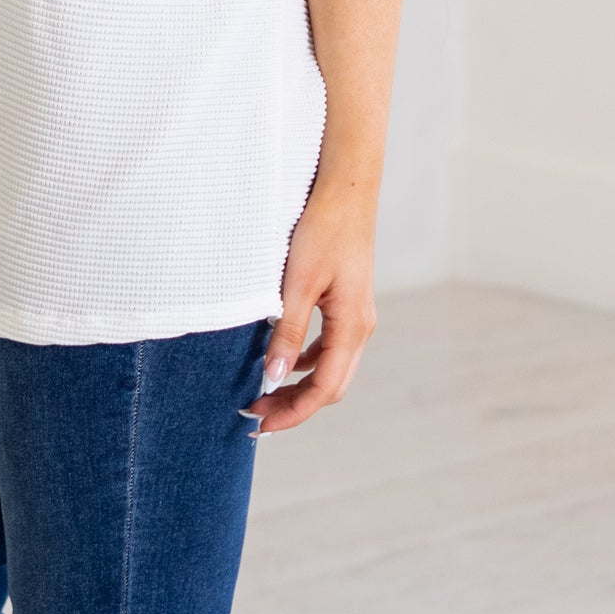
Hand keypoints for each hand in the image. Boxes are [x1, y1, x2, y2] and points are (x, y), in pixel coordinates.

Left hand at [244, 174, 378, 434]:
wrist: (347, 189)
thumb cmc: (324, 229)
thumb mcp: (298, 282)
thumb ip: (287, 331)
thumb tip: (273, 377)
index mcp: (352, 328)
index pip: (323, 390)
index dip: (292, 413)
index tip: (260, 424)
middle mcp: (360, 327)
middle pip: (330, 386)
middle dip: (294, 405)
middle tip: (255, 412)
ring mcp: (356, 315)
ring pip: (330, 367)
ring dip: (299, 384)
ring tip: (264, 389)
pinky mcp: (347, 301)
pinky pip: (329, 345)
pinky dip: (305, 359)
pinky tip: (282, 355)